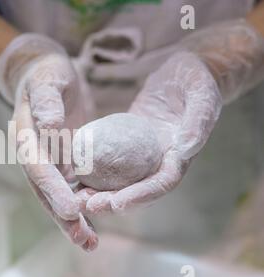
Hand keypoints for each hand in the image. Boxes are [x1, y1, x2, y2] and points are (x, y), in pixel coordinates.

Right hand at [0, 34, 97, 249]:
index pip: (38, 167)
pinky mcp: (61, 163)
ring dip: (71, 220)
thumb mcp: (48, 78)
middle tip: (83, 238)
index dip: (54, 189)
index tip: (72, 210)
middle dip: (63, 215)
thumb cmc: (48, 74)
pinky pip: (70, 187)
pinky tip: (92, 225)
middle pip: (45, 190)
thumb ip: (46, 99)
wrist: (46, 75)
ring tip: (89, 243)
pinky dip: (81, 206)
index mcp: (26, 136)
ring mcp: (47, 161)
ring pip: (56, 195)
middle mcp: (34, 154)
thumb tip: (49, 126)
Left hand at [81, 19, 263, 215]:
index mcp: (180, 157)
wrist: (187, 70)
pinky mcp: (129, 142)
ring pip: (121, 180)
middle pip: (136, 190)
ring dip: (100, 192)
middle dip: (112, 202)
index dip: (139, 197)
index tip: (116, 204)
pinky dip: (94, 169)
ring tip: (76, 197)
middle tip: (86, 205)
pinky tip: (74, 171)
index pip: (160, 184)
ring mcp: (144, 153)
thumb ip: (197, 123)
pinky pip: (110, 159)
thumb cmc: (198, 80)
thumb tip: (184, 151)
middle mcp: (161, 161)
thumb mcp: (203, 96)